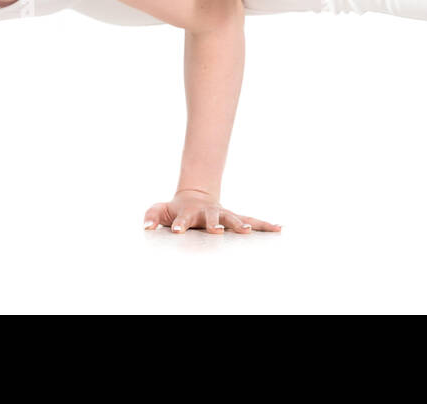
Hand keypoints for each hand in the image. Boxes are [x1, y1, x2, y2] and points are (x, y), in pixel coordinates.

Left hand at [143, 188, 280, 234]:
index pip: (184, 218)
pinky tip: (279, 229)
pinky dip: (265, 225)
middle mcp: (209, 212)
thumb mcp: (160, 210)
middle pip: (213, 217)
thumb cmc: (176, 208)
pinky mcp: (234, 218)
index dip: (181, 224)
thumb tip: (147, 227)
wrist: (196, 196)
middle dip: (215, 224)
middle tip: (216, 230)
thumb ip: (152, 216)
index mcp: (190, 212)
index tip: (179, 231)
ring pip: (234, 218)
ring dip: (240, 224)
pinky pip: (252, 221)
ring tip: (247, 231)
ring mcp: (223, 214)